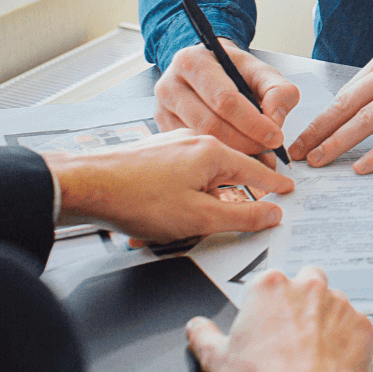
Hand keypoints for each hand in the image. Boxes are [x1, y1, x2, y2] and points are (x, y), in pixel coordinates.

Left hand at [45, 130, 294, 242]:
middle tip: (237, 220)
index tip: (288, 190)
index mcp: (213, 152)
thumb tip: (272, 214)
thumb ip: (242, 217)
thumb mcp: (199, 218)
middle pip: (229, 173)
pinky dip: (179, 200)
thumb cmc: (137, 199)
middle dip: (231, 201)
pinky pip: (180, 180)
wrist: (84, 186)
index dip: (275, 184)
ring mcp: (171, 148)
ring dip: (199, 205)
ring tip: (182, 229)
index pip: (257, 169)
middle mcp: (195, 142)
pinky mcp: (152, 157)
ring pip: (201, 179)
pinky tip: (163, 219)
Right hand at [155, 42, 300, 156]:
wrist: (208, 69)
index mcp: (193, 62)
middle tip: (268, 152)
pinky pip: (191, 149)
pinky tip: (235, 157)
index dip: (253, 123)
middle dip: (244, 142)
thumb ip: (277, 90)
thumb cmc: (233, 70)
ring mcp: (162, 109)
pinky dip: (216, 158)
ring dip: (233, 153)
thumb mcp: (261, 71)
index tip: (275, 137)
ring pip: (200, 141)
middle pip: (210, 124)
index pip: (225, 99)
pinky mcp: (163, 128)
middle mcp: (170, 85)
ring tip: (256, 156)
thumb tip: (274, 120)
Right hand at [187, 266, 372, 371]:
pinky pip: (356, 327)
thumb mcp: (217, 361)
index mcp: (270, 287)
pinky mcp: (363, 326)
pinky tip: (332, 361)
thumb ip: (204, 336)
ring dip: (326, 319)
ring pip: (334, 302)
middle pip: (306, 281)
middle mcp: (308, 287)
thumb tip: (196, 327)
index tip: (265, 323)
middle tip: (291, 333)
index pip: (268, 282)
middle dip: (301, 301)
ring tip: (312, 351)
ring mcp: (340, 305)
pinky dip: (347, 340)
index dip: (266, 305)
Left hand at [289, 39, 372, 173]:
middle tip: (296, 151)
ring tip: (318, 161)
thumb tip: (367, 115)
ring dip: (337, 143)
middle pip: (349, 102)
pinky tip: (362, 167)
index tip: (305, 134)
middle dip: (319, 130)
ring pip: (366, 118)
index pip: (349, 89)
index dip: (324, 115)